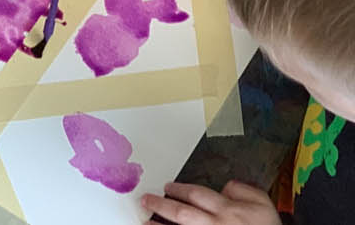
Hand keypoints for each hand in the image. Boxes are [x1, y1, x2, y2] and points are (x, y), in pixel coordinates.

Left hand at [141, 181, 280, 224]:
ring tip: (144, 221)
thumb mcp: (263, 203)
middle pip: (182, 213)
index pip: (196, 195)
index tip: (167, 187)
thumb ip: (243, 189)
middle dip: (161, 205)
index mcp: (228, 210)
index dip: (178, 189)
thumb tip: (226, 186)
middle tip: (145, 200)